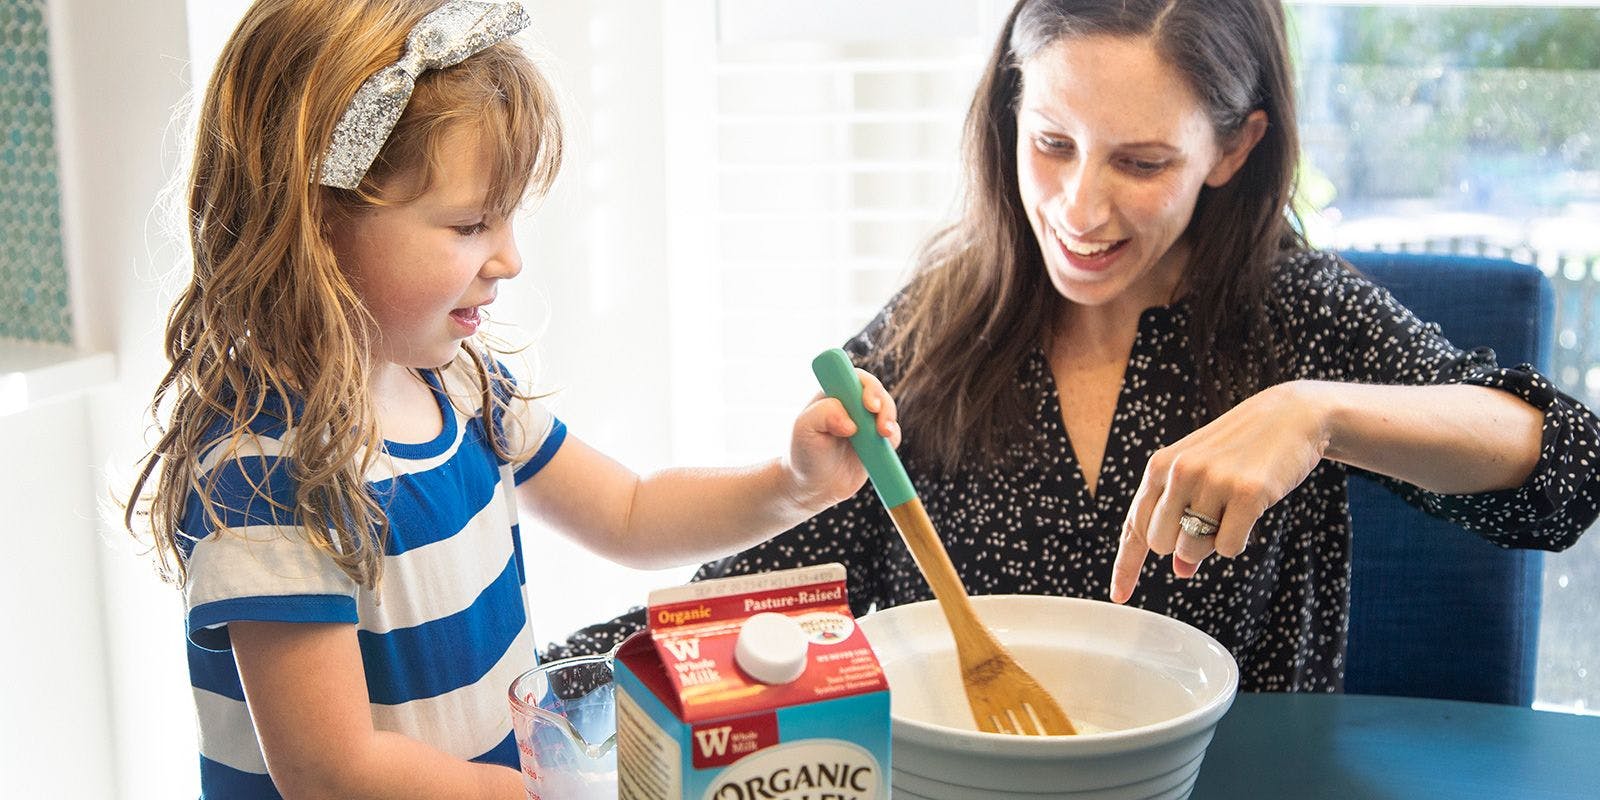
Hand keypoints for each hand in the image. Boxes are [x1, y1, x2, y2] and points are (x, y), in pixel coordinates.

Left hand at [786, 368, 900, 511]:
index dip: (865, 386)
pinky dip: (893, 437)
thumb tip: (851, 423)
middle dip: (882, 404)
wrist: (816, 487)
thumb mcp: (804, 431)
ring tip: (883, 436)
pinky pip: (893, 432)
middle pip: (875, 390)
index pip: (852, 377)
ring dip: (889, 419)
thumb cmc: (805, 455)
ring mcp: (865, 421)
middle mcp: (850, 403)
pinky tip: (884, 447)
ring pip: (887, 409)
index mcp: (831, 394)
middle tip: (881, 426)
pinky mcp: (876, 439)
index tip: (868, 405)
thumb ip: (823, 416)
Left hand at [1110, 381, 1329, 602]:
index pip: (1134, 525)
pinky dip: (1238, 541)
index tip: (1119, 596)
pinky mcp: (1248, 494)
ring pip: (1193, 550)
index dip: (1126, 565)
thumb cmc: (1241, 451)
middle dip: (1183, 545)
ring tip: (1232, 509)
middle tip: (1210, 519)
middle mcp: (1179, 472)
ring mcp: (1213, 481)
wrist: (1291, 416)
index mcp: (1159, 466)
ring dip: (1213, 543)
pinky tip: (1251, 512)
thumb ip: (1180, 517)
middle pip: (1161, 545)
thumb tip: (1180, 568)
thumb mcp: (1201, 477)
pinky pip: (1229, 548)